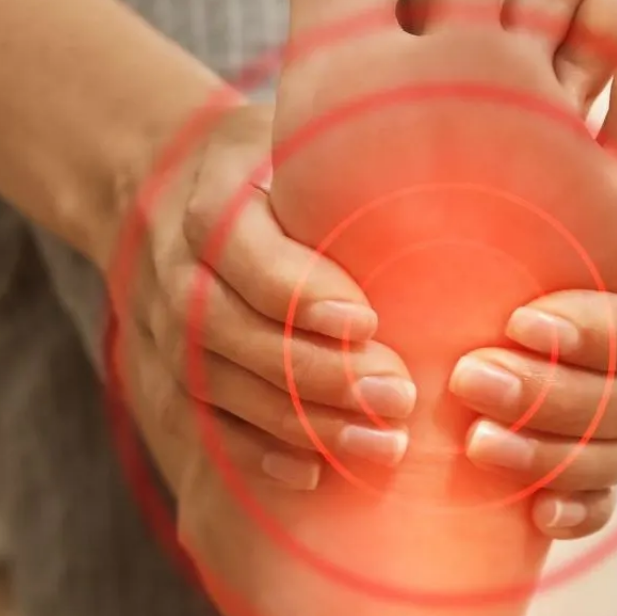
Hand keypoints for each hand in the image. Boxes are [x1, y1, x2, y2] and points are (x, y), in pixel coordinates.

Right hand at [123, 101, 416, 491]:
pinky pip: (197, 422)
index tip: (367, 321)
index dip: (295, 288)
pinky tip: (313, 473)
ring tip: (380, 443)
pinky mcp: (160, 372)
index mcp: (209, 192)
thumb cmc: (279, 166)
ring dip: (296, 422)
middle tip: (398, 397)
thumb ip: (355, 169)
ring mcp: (156, 324)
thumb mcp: (308, 142)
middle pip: (222, 325)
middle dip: (312, 370)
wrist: (175, 187)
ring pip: (211, 382)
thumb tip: (460, 195)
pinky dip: (253, 452)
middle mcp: (171, 262)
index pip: (235, 241)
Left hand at [451, 201, 616, 539]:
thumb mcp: (540, 179)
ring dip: (552, 451)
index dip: (603, 328)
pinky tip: (526, 512)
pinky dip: (571, 510)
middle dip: (560, 393)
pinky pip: (602, 510)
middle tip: (468, 377)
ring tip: (471, 438)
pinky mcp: (589, 480)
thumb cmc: (507, 231)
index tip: (522, 318)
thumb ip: (594, 130)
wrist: (461, 308)